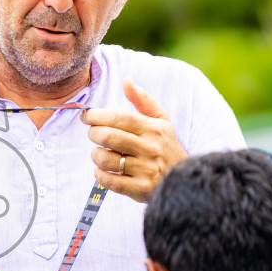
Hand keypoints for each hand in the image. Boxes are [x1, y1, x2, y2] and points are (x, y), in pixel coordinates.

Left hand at [81, 80, 186, 201]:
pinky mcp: (141, 189)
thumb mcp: (162, 121)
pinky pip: (110, 181)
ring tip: (99, 152)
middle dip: (93, 133)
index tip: (86, 116)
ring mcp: (146, 170)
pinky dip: (100, 175)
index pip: (119, 118)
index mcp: (154, 129)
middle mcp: (151, 148)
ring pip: (106, 159)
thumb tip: (126, 81)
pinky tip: (102, 170)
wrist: (185, 179)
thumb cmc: (167, 147)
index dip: (97, 115)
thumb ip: (143, 100)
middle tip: (92, 133)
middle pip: (109, 137)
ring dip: (95, 155)